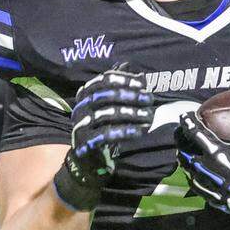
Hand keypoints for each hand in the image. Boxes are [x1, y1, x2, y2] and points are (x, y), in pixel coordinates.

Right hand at [53, 63, 153, 210]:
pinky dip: (126, 131)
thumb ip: (119, 87)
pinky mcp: (85, 143)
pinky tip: (140, 131)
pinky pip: (108, 134)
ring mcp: (81, 125)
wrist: (88, 160)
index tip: (143, 82)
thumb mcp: (110, 106)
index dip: (123, 79)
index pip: (103, 80)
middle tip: (149, 99)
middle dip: (130, 95)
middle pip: (106, 95)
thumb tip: (133, 69)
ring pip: (108, 114)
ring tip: (148, 116)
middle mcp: (80, 107)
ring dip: (132, 114)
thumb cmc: (103, 128)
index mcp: (84, 94)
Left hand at [175, 101, 229, 229]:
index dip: (188, 123)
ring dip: (183, 156)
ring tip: (182, 148)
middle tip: (180, 130)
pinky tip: (190, 170)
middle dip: (180, 140)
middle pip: (185, 151)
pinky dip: (189, 173)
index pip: (196, 134)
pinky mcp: (210, 196)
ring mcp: (208, 184)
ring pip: (187, 168)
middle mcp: (208, 168)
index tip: (184, 115)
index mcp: (218, 154)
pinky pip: (193, 183)